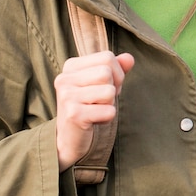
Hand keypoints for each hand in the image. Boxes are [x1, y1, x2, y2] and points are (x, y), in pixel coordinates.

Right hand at [54, 51, 134, 171]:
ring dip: (109, 104)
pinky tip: (94, 120)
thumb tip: (129, 58)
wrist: (69, 138)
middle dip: (113, 88)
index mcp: (71, 65)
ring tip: (96, 109)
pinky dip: (107, 117)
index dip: (116, 73)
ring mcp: (67, 96)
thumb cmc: (88, 106)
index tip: (105, 86)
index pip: (107, 57)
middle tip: (101, 101)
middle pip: (107, 73)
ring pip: (109, 91)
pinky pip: (109, 111)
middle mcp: (65, 78)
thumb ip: (116, 68)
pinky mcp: (74, 114)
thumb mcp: (101, 83)